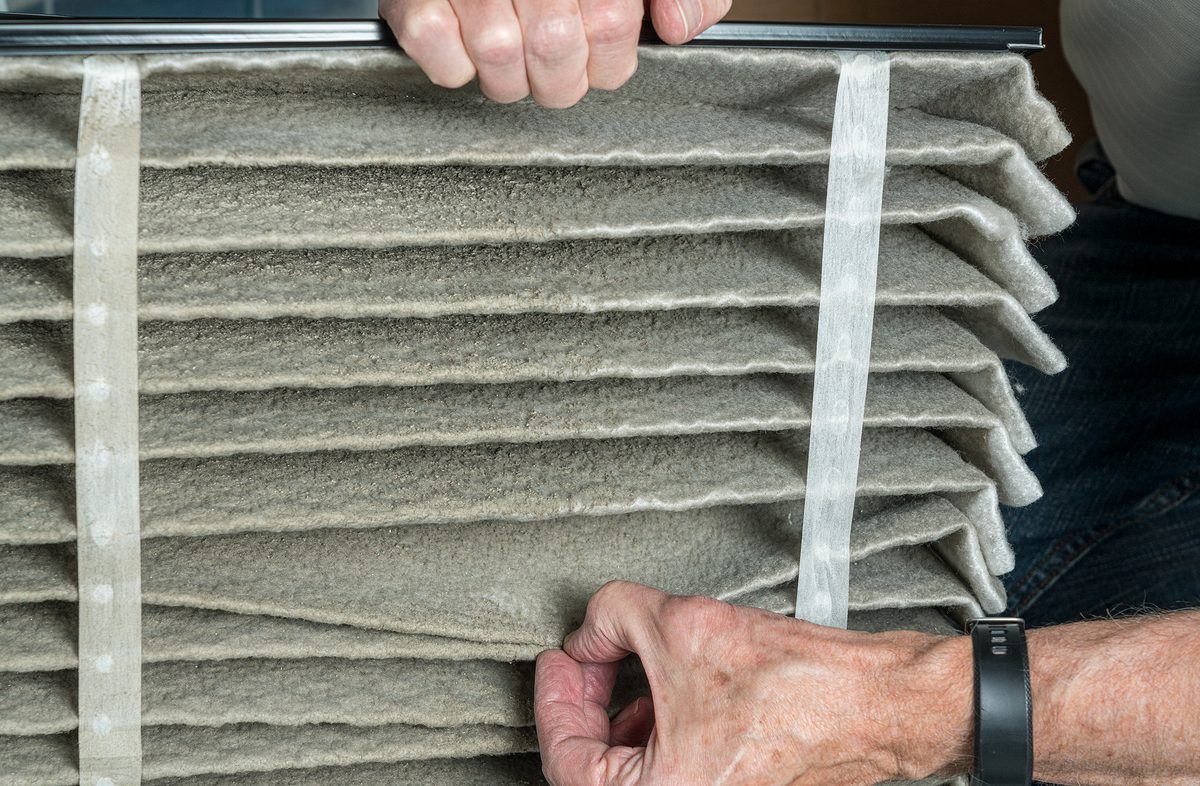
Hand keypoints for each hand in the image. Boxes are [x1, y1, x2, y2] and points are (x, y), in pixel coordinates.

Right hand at [379, 0, 732, 107]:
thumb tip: (676, 28)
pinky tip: (465, 39)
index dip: (611, 54)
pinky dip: (455, 65)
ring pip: (500, 64)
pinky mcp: (414, 0)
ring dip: (509, 73)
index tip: (598, 42)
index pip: (613, 27)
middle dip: (561, 73)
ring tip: (509, 44)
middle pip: (557, 54)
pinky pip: (442, 57)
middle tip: (550, 51)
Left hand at [534, 581, 972, 785]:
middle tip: (584, 658)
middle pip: (594, 767)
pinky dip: (655, 731)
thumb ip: (611, 617)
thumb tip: (590, 633)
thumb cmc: (796, 686)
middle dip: (585, 703)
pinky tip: (665, 692)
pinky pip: (667, 770)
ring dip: (619, 716)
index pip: (565, 757)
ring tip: (623, 666)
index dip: (553, 697)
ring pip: (630, 770)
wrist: (872, 702)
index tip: (558, 660)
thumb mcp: (679, 624)